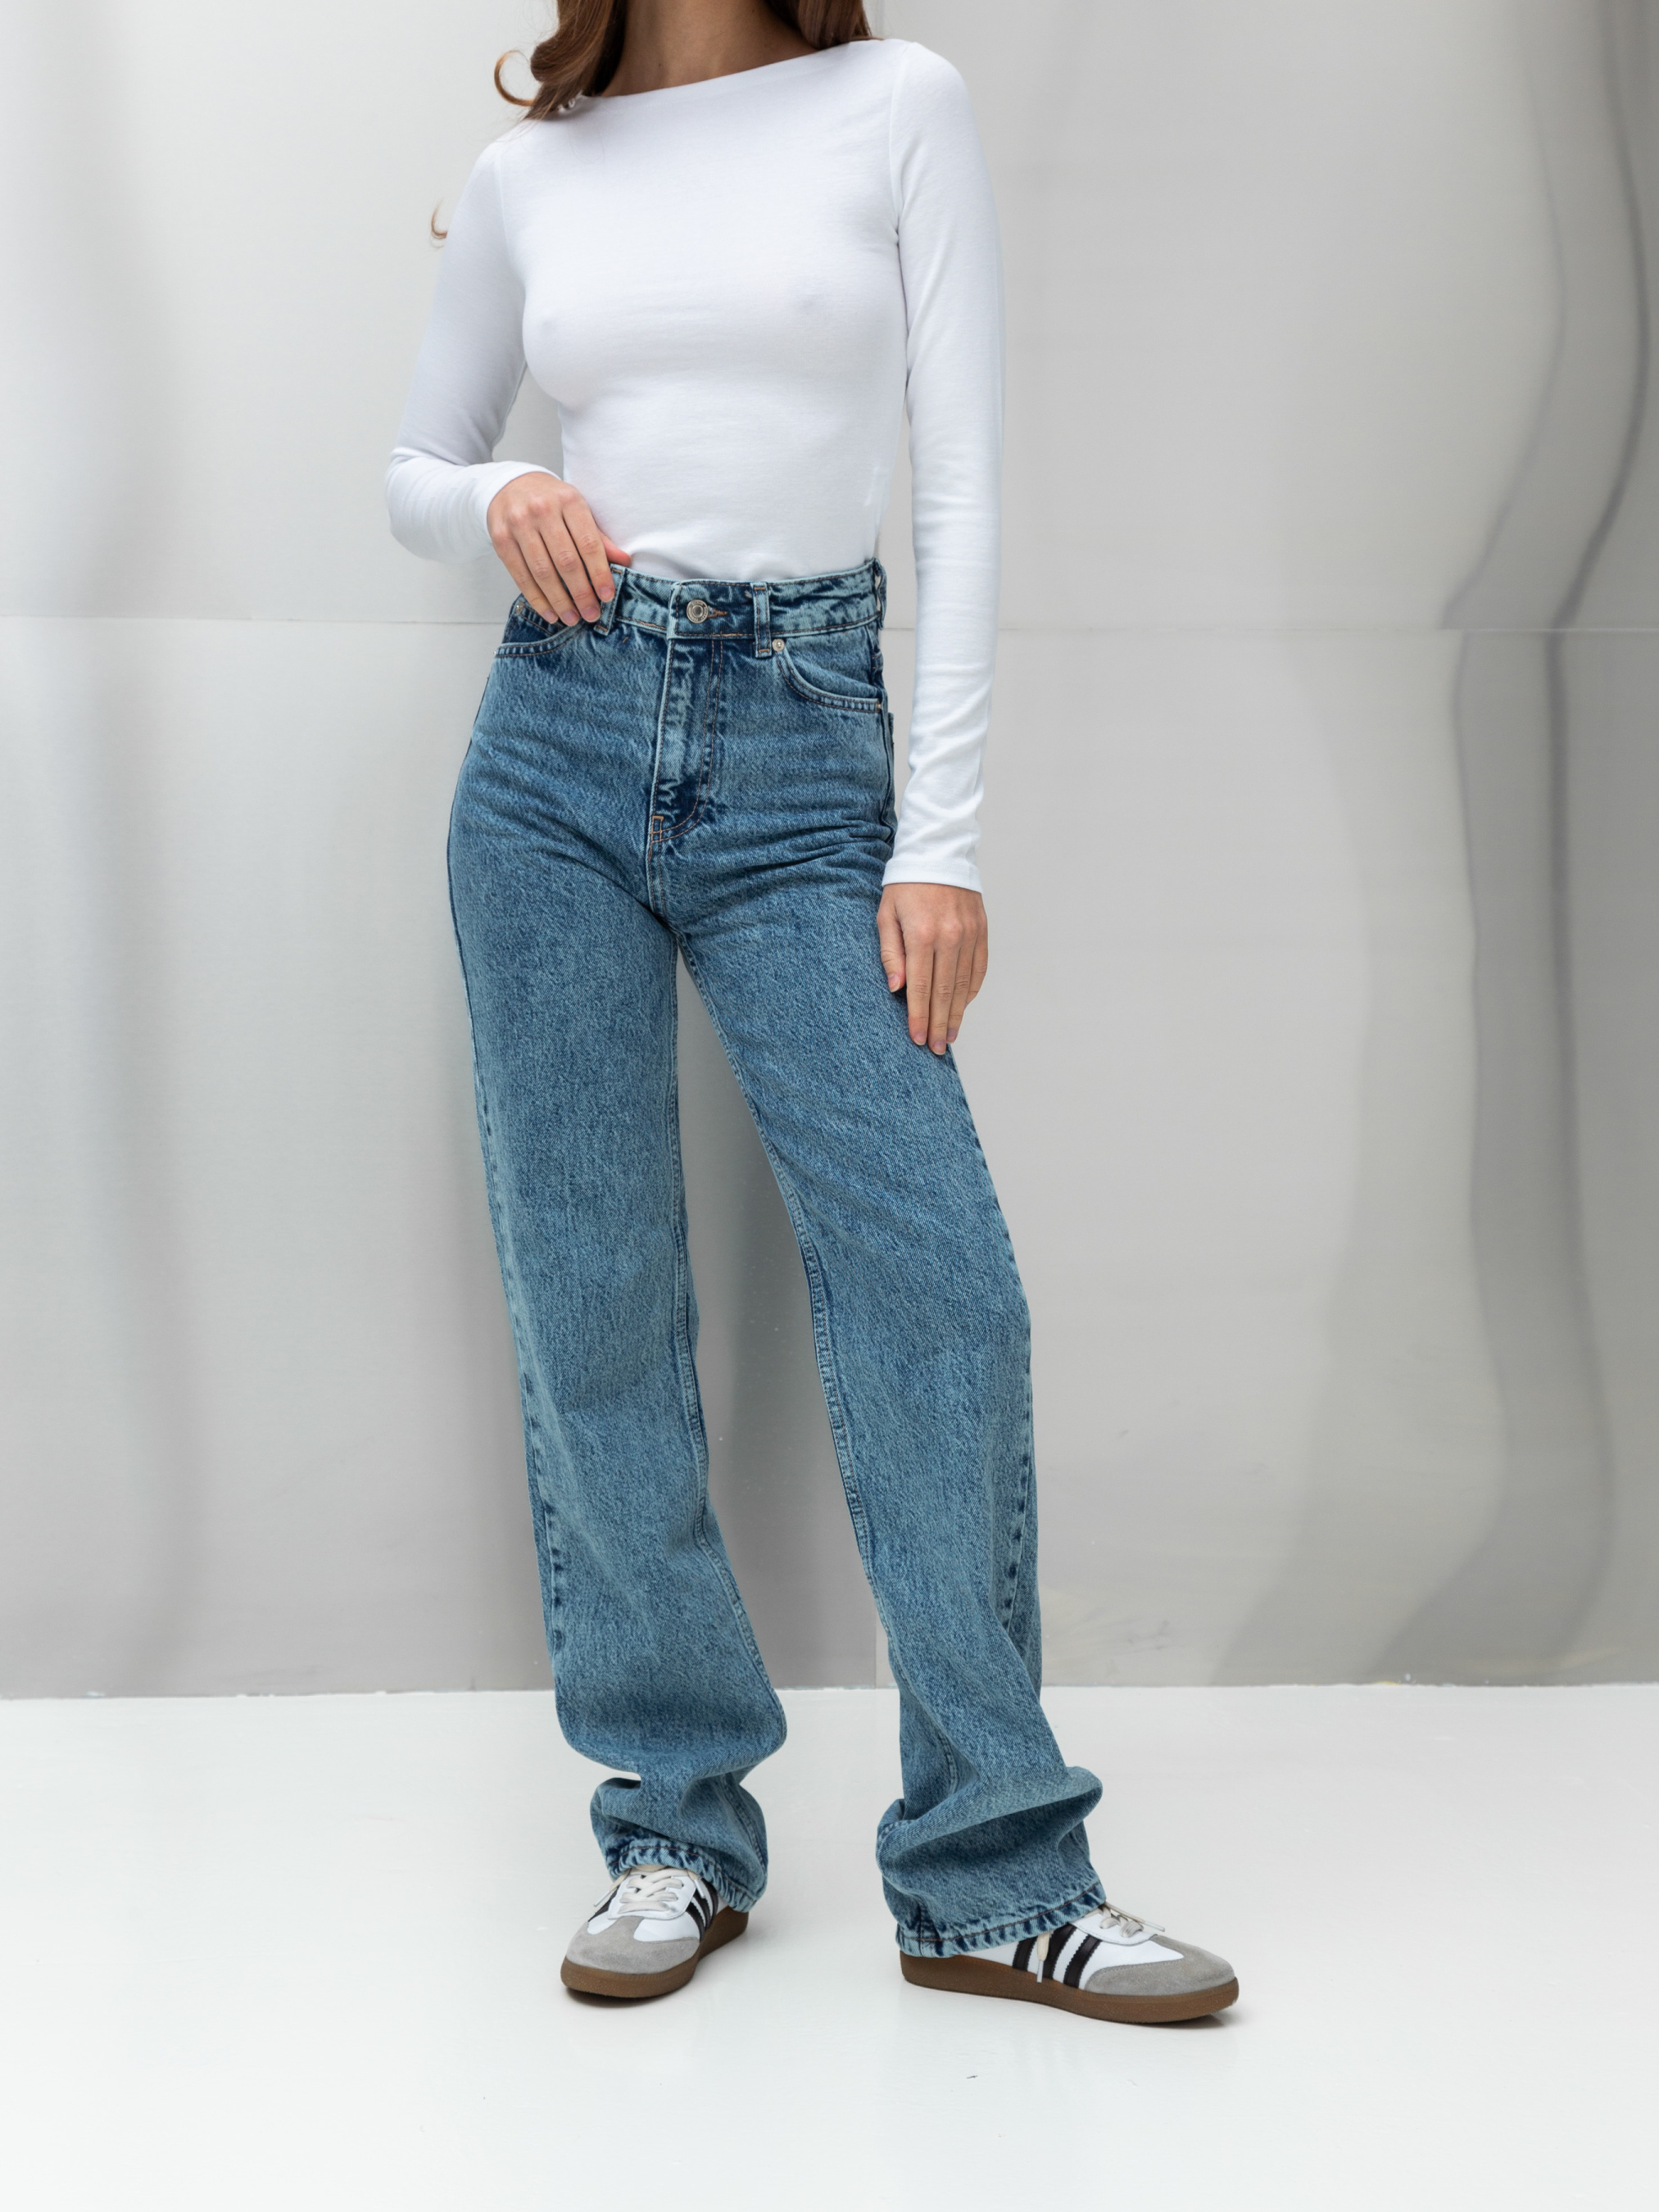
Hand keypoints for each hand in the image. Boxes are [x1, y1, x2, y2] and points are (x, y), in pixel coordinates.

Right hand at [486, 472, 629, 624]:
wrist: (509, 485)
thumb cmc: (550, 501)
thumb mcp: (576, 509)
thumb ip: (598, 536)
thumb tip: (624, 561)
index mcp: (569, 501)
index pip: (589, 543)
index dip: (600, 573)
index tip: (607, 596)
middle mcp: (542, 510)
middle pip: (566, 561)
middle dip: (581, 593)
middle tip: (591, 614)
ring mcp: (519, 524)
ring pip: (542, 571)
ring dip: (559, 600)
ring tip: (571, 618)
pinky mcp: (501, 539)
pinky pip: (520, 575)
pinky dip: (536, 598)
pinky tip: (550, 612)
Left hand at [876, 883, 988, 1054]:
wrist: (938, 854)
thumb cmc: (905, 887)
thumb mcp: (886, 915)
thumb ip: (891, 953)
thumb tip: (897, 989)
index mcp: (922, 934)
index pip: (921, 986)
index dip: (919, 1016)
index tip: (918, 1039)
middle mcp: (949, 936)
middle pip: (945, 992)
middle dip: (940, 1024)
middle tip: (937, 1049)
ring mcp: (969, 934)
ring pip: (964, 984)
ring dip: (958, 1014)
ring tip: (951, 1036)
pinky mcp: (981, 930)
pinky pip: (978, 969)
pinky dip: (971, 991)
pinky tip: (963, 1007)